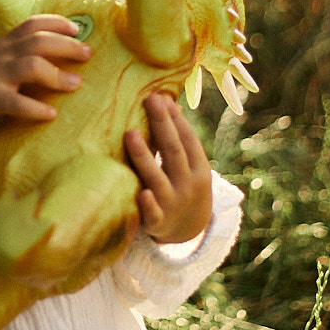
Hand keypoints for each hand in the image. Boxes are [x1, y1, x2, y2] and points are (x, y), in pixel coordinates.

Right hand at [0, 15, 90, 126]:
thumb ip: (13, 56)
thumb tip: (44, 62)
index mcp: (2, 45)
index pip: (32, 24)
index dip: (57, 23)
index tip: (76, 29)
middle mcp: (1, 55)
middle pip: (39, 41)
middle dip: (67, 45)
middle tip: (88, 54)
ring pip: (31, 66)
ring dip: (57, 74)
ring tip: (76, 85)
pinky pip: (15, 103)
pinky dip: (35, 109)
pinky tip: (50, 115)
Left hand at [123, 93, 212, 244]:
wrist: (188, 231)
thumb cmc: (183, 186)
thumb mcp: (190, 166)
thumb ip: (179, 138)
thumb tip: (166, 100)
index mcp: (199, 169)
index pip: (188, 140)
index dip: (175, 119)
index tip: (160, 97)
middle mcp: (188, 184)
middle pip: (173, 151)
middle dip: (162, 124)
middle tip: (150, 100)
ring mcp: (173, 203)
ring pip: (157, 178)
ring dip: (144, 156)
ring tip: (129, 133)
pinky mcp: (158, 223)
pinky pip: (153, 214)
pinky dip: (148, 205)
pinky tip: (141, 193)